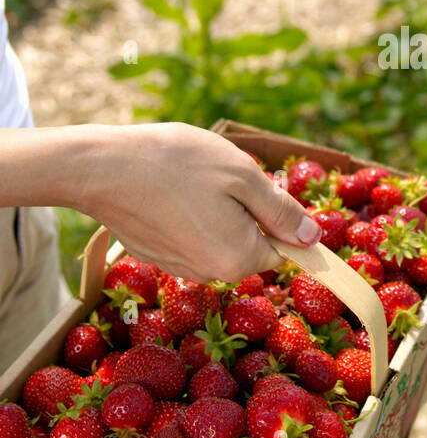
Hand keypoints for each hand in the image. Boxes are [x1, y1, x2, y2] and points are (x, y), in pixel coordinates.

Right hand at [76, 122, 319, 282]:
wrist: (101, 167)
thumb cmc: (178, 164)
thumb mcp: (243, 176)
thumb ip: (281, 211)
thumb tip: (312, 238)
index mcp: (239, 259)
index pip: (281, 249)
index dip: (277, 216)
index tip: (255, 186)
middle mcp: (210, 273)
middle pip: (248, 244)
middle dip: (244, 211)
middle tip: (220, 177)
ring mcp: (179, 266)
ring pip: (218, 238)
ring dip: (215, 211)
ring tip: (191, 180)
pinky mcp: (155, 255)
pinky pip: (189, 236)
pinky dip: (187, 215)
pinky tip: (169, 190)